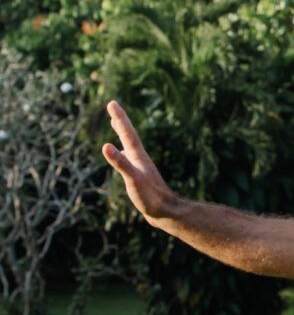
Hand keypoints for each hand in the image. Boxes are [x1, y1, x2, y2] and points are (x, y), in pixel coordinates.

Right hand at [101, 101, 176, 224]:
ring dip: (122, 133)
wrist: (166, 212)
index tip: (112, 102)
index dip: (119, 118)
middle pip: (128, 135)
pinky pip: (128, 158)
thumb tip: (105, 146)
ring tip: (116, 124)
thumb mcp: (132, 179)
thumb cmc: (150, 197)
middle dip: (120, 120)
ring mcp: (140, 166)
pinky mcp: (139, 176)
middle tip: (113, 106)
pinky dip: (122, 152)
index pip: (127, 132)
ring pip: (129, 144)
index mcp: (138, 156)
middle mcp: (140, 158)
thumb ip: (120, 163)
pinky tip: (121, 154)